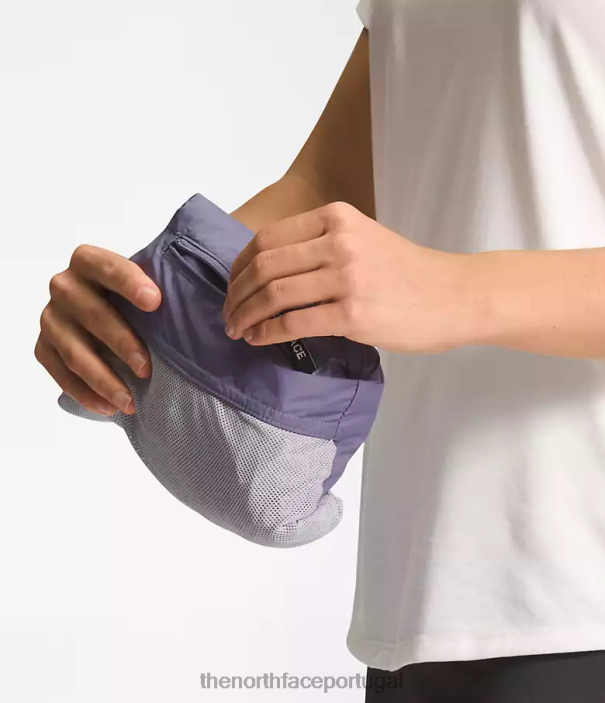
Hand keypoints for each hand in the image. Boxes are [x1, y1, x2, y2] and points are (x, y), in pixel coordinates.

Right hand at [35, 245, 161, 415]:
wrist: (103, 315)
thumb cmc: (134, 301)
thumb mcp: (147, 284)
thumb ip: (165, 282)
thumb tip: (213, 296)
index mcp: (87, 262)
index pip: (104, 266)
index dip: (128, 282)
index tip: (156, 302)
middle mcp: (63, 286)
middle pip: (90, 313)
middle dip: (121, 342)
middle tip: (148, 368)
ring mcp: (51, 318)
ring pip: (74, 350)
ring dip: (104, 379)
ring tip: (130, 401)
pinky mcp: (44, 347)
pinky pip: (60, 374)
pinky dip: (86, 394)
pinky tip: (110, 408)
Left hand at [222, 202, 475, 353]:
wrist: (454, 295)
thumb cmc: (408, 272)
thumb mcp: (363, 239)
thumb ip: (320, 246)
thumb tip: (269, 272)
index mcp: (335, 218)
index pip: (267, 240)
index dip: (239, 267)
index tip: (232, 287)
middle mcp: (338, 242)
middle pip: (264, 267)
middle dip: (236, 295)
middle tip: (228, 315)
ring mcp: (346, 277)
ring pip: (273, 295)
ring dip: (246, 316)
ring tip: (237, 330)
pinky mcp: (353, 313)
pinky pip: (293, 323)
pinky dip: (267, 333)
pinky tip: (258, 340)